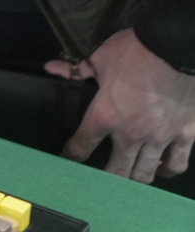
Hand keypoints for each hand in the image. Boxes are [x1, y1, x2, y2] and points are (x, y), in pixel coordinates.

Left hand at [48, 28, 194, 181]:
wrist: (174, 49)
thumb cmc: (134, 52)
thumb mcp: (99, 58)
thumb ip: (76, 70)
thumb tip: (50, 68)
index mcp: (104, 115)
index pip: (81, 145)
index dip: (71, 156)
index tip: (66, 162)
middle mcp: (130, 133)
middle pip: (115, 171)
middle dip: (105, 179)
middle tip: (101, 182)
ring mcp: (160, 137)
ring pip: (145, 173)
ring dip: (136, 178)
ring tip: (130, 179)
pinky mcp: (186, 135)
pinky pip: (177, 163)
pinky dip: (168, 169)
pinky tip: (162, 168)